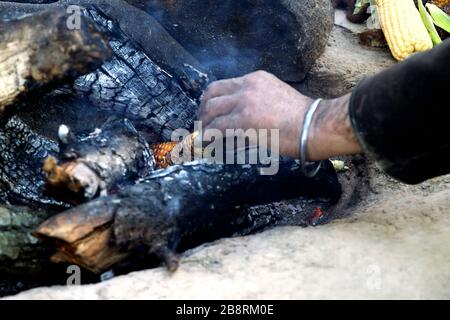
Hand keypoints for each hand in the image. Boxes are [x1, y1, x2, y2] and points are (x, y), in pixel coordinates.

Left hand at [198, 71, 362, 159]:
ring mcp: (244, 101)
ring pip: (211, 110)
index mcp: (256, 79)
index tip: (208, 113)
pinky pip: (217, 127)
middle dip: (202, 111)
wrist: (315, 125)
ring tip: (202, 137)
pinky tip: (206, 143)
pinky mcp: (244, 119)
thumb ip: (257, 102)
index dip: (211, 100)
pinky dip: (208, 136)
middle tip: (201, 125)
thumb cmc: (303, 119)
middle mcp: (247, 85)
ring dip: (203, 124)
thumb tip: (242, 121)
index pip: (223, 85)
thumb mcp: (276, 98)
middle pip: (212, 94)